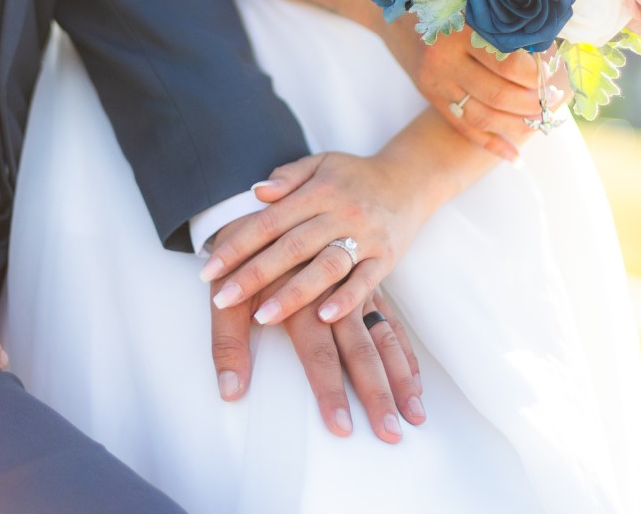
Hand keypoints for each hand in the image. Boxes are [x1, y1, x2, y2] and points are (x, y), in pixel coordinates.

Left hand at [201, 152, 434, 328]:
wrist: (410, 180)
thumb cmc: (354, 176)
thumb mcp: (321, 163)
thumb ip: (288, 177)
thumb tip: (256, 193)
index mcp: (319, 190)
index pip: (270, 220)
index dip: (238, 245)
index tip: (209, 270)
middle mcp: (341, 212)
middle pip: (291, 247)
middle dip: (254, 274)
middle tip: (222, 299)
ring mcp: (367, 235)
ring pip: (326, 267)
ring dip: (293, 294)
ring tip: (262, 317)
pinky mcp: (387, 257)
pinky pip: (366, 281)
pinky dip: (346, 299)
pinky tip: (322, 318)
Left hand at [210, 271, 423, 443]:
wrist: (265, 208)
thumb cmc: (242, 259)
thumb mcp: (224, 296)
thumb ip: (227, 345)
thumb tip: (231, 391)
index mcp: (301, 295)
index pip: (319, 353)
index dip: (329, 391)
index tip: (342, 427)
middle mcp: (335, 291)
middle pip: (361, 349)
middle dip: (377, 393)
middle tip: (390, 432)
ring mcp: (355, 287)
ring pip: (385, 336)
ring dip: (401, 377)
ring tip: (414, 415)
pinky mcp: (366, 283)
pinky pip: (393, 322)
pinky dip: (406, 353)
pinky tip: (415, 383)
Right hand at [380, 19, 543, 160]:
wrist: (395, 15)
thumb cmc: (447, 2)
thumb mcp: (476, 4)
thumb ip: (506, 26)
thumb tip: (551, 56)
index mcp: (460, 31)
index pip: (508, 63)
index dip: (536, 76)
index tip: (553, 76)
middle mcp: (444, 59)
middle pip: (497, 95)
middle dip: (532, 103)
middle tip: (553, 102)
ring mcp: (435, 82)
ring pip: (482, 116)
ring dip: (517, 125)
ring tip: (540, 122)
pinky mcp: (431, 97)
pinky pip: (464, 128)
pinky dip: (491, 145)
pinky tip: (515, 156)